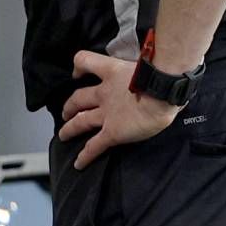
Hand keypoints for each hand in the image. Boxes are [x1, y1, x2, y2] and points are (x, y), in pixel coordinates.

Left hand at [59, 49, 180, 168]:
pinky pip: (95, 146)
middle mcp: (104, 93)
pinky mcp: (112, 133)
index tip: (76, 73)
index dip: (79, 67)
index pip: (86, 61)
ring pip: (81, 122)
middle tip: (65, 112)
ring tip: (63, 135)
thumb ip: (147, 66)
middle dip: (70, 106)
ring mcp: (106, 114)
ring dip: (70, 129)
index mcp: (112, 72)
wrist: (161, 90)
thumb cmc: (161, 75)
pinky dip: (85, 156)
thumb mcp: (148, 63)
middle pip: (78, 98)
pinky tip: (79, 164)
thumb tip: (158, 68)